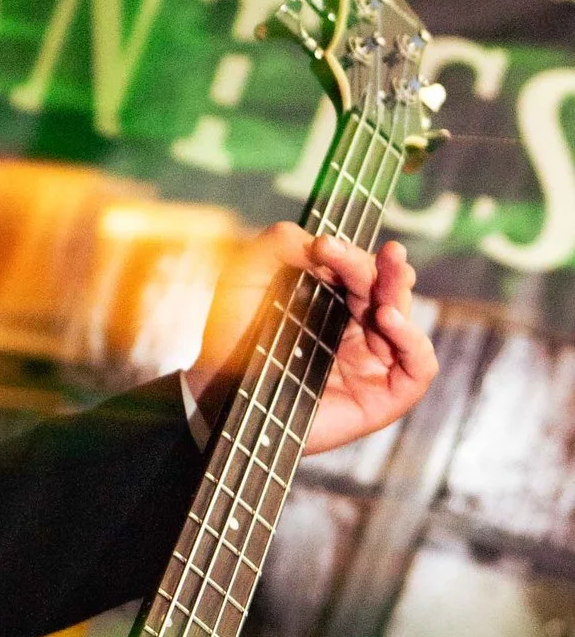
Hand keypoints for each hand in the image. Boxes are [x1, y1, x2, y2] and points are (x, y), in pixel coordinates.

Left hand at [193, 226, 434, 456]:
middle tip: (390, 250)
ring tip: (386, 286)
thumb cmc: (229, 338)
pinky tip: (390, 320)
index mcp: (332, 301)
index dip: (350, 255)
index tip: (325, 245)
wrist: (217, 394)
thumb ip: (278, 245)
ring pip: (404, 319)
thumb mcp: (244, 277)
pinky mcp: (382, 397)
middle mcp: (356, 329)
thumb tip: (322, 239)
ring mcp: (371, 362)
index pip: (358, 270)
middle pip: (387, 290)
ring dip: (400, 295)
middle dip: (388, 269)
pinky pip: (420, 367)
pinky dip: (414, 341)